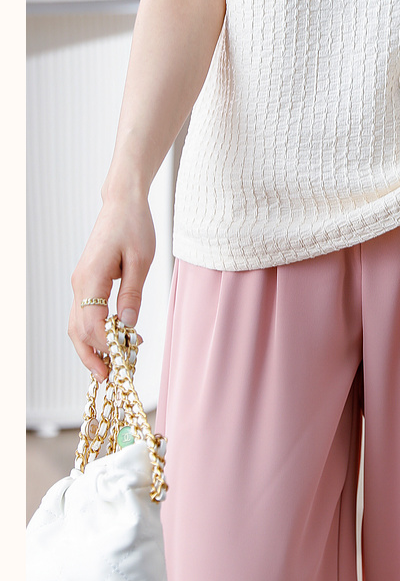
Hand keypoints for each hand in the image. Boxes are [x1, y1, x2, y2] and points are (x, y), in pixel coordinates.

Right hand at [68, 194, 155, 380]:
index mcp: (91, 277)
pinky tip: (114, 339)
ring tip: (110, 367)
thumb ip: (132, 294)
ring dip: (91, 347)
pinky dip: (95, 331)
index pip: (91, 322)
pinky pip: (85, 313)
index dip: (105, 345)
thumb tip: (127, 326)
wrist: (122, 202)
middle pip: (77, 330)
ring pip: (76, 324)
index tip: (121, 361)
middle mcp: (79, 283)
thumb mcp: (141, 260)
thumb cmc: (134, 225)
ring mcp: (80, 283)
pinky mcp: (87, 281)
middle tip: (109, 378)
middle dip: (91, 356)